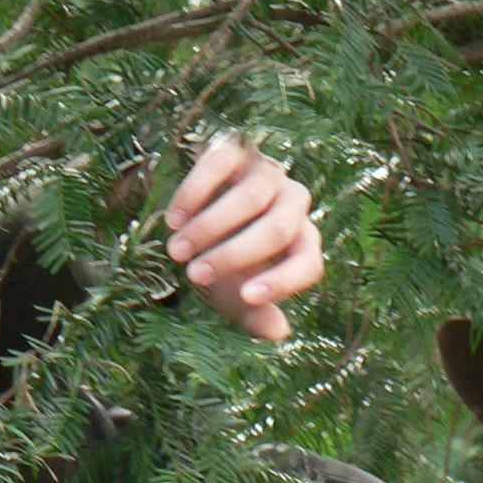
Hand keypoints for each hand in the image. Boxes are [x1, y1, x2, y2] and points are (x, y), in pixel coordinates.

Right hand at [164, 135, 323, 342]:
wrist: (197, 218)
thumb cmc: (224, 264)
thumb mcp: (236, 296)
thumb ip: (255, 316)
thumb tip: (279, 332)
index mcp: (304, 243)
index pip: (309, 263)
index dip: (282, 282)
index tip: (245, 297)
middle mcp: (295, 205)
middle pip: (277, 230)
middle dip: (233, 255)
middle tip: (193, 275)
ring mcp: (268, 173)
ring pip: (251, 198)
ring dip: (209, 227)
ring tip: (176, 251)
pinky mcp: (238, 150)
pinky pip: (221, 165)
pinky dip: (195, 193)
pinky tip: (173, 219)